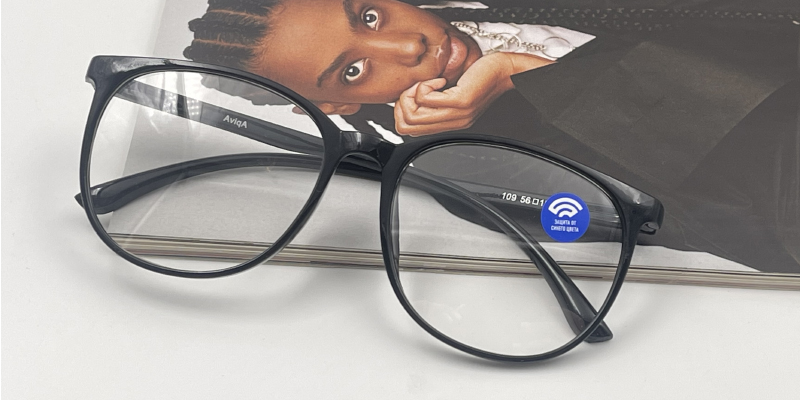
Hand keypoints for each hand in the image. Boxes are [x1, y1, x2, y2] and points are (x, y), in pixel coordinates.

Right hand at [394, 53, 551, 135]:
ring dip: (411, 94)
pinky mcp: (460, 102)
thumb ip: (434, 100)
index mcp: (448, 124)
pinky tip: (439, 79)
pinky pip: (426, 98)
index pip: (407, 131)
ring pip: (412, 115)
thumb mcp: (453, 93)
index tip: (411, 94)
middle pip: (406, 126)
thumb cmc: (481, 77)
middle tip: (415, 88)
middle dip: (401, 103)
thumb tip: (410, 97)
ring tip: (427, 83)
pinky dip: (426, 85)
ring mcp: (456, 115)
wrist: (506, 72)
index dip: (400, 112)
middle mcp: (451, 123)